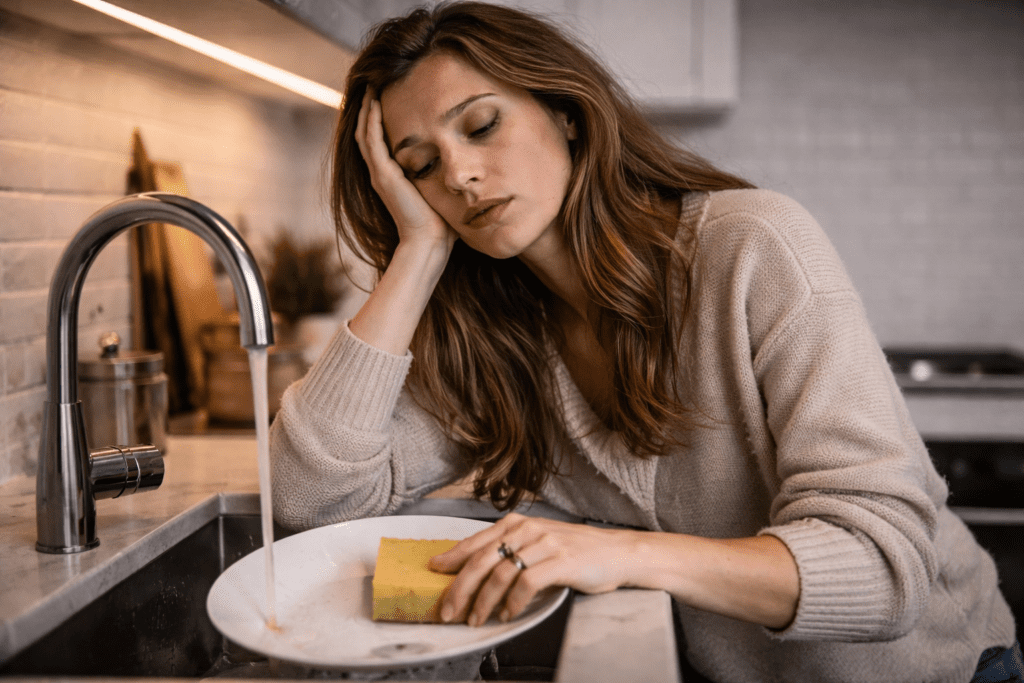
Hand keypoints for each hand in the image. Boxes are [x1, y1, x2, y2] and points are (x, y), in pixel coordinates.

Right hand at [354, 91, 457, 251]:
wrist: (431, 241)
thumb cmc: (440, 221)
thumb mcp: (439, 190)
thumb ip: (441, 175)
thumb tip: (460, 166)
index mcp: (392, 177)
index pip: (379, 142)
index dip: (377, 120)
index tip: (385, 98)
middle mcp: (381, 174)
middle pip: (366, 134)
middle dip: (368, 110)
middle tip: (371, 86)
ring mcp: (379, 174)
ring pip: (364, 134)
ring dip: (366, 110)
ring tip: (369, 88)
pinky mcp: (383, 175)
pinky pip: (371, 141)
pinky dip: (371, 121)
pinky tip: (374, 103)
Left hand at [428, 513, 640, 625]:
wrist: (616, 552)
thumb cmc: (574, 551)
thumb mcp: (537, 542)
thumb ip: (508, 549)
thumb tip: (472, 568)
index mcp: (517, 523)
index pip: (476, 541)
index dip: (452, 559)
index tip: (434, 573)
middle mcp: (527, 529)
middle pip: (482, 559)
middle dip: (460, 588)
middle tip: (449, 610)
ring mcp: (544, 544)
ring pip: (501, 574)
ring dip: (484, 602)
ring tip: (477, 619)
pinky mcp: (560, 561)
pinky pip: (526, 584)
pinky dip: (512, 603)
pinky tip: (507, 614)